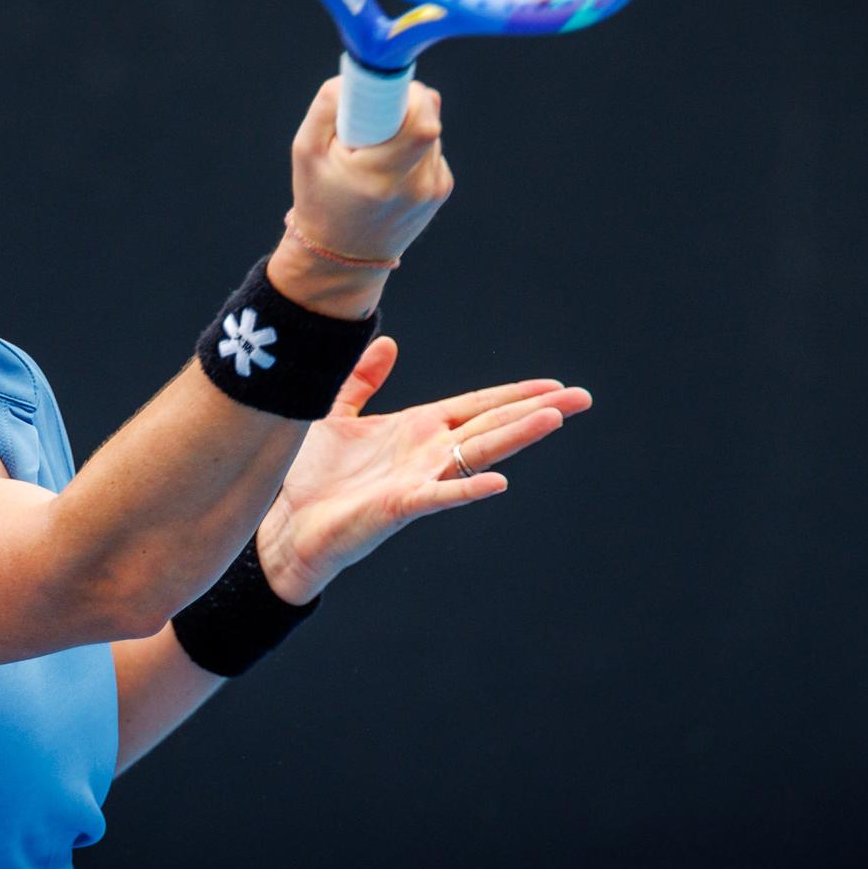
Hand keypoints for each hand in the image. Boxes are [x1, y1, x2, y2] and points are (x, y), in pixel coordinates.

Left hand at [255, 337, 593, 604]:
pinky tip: (498, 483)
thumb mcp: (336, 413)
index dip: (515, 394)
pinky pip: (437, 497)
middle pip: (491, 426)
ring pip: (476, 454)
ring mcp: (417, 481)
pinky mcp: (397, 507)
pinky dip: (466, 490)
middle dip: (536, 410)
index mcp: (417, 430)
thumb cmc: (312, 477)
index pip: (477, 406)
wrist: (285, 526)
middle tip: (582, 398)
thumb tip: (388, 343)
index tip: (555, 384)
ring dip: (515, 437)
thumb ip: (362, 381)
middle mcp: (426, 454)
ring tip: (555, 420)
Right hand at [287, 76, 451, 266]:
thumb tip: (359, 76)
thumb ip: (328, 106)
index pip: (421, 120)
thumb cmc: (320, 199)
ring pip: (432, 128)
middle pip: (428, 117)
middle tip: (373, 119)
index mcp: (382, 176)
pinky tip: (389, 166)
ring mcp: (434, 189)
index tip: (382, 96)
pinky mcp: (442, 189)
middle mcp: (417, 185)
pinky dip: (413, 145)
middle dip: (402, 104)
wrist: (343, 256)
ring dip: (406, 125)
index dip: (406, 96)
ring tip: (375, 151)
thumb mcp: (307, 151)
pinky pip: (433, 146)